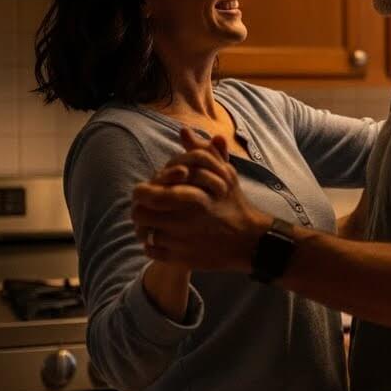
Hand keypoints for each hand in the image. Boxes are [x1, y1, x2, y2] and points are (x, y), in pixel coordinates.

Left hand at [132, 131, 269, 270]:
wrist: (251, 240)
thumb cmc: (234, 203)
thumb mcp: (222, 173)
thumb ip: (200, 152)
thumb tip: (183, 130)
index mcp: (190, 197)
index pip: (144, 194)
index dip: (144, 191)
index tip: (150, 191)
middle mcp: (182, 221)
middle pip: (139, 214)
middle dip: (142, 210)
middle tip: (150, 209)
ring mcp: (181, 243)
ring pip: (144, 234)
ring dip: (146, 228)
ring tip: (155, 224)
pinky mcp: (181, 260)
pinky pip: (152, 252)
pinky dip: (154, 247)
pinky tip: (163, 240)